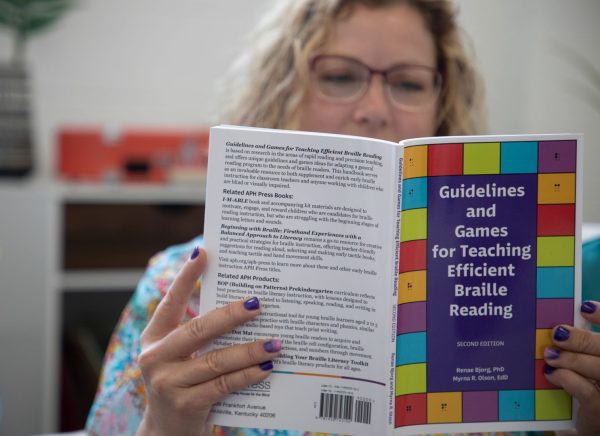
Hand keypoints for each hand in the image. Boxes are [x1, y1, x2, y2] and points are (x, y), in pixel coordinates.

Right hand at [136, 247, 281, 435]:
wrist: (167, 433)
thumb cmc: (182, 384)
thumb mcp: (180, 357)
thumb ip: (200, 335)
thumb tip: (243, 306)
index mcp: (155, 338)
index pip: (170, 302)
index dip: (185, 277)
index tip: (203, 253)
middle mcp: (156, 357)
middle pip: (198, 329)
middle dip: (231, 315)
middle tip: (259, 303)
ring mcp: (168, 383)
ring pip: (216, 360)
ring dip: (250, 349)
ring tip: (275, 341)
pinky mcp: (185, 404)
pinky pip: (224, 384)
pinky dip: (248, 375)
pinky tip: (267, 368)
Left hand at [544, 300, 599, 435]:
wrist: (593, 427)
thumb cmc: (589, 386)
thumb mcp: (588, 362)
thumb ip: (584, 346)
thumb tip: (561, 327)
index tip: (584, 306)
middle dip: (583, 339)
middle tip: (558, 333)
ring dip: (572, 359)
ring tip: (551, 355)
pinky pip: (587, 392)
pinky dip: (567, 378)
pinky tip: (552, 373)